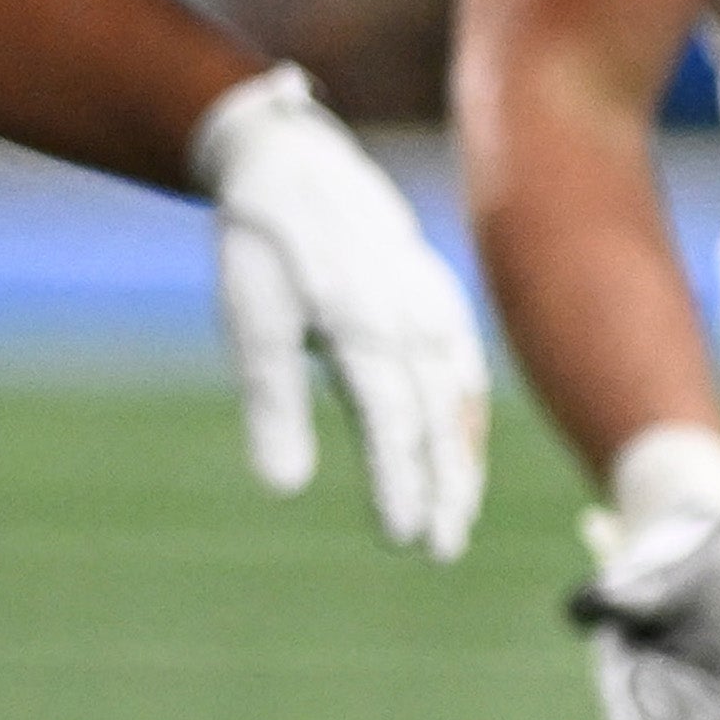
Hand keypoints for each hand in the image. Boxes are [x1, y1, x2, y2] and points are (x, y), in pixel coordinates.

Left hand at [192, 67, 489, 559]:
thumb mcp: (253, 323)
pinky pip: (466, 376)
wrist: (302, 169)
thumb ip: (274, 407)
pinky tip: (461, 454)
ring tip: (454, 517)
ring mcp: (438, 313)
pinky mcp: (445, 307)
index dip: (402, 485)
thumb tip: (282, 491)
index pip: (393, 426)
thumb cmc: (266, 250)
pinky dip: (466, 422)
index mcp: (364, 328)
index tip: (402, 539)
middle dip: (443, 491)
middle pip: (438, 424)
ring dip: (460, 464)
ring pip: (460, 405)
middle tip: (440, 550)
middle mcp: (414, 324)